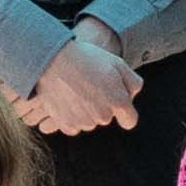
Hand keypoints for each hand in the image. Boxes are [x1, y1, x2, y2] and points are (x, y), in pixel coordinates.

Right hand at [18, 32, 139, 139]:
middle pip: (107, 118)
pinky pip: (74, 125)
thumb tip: (131, 97)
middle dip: (103, 105)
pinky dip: (72, 116)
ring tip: (77, 90)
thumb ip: (132, 82)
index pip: (129, 121)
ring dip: (87, 111)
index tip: (118, 105)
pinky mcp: (67, 125)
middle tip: (91, 85)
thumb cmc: (86, 59)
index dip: (125, 112)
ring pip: (90, 121)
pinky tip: (67, 99)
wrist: (53, 61)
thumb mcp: (117, 63)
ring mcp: (84, 122)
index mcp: (118, 102)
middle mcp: (103, 116)